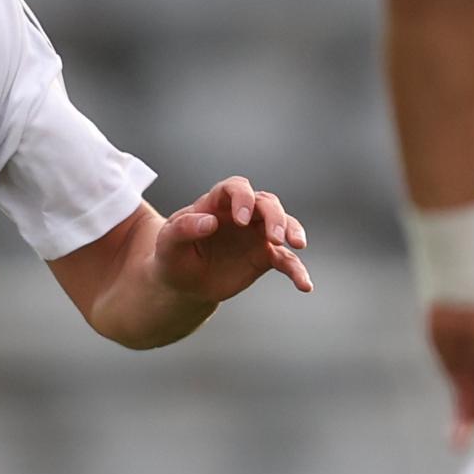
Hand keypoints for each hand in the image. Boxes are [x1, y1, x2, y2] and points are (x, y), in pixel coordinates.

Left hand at [151, 177, 312, 303]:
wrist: (184, 283)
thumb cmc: (174, 256)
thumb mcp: (168, 243)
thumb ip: (184, 228)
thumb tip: (209, 222)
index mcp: (216, 203)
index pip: (237, 188)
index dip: (243, 198)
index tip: (242, 220)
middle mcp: (242, 214)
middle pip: (267, 203)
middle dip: (275, 217)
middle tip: (275, 238)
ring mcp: (256, 234)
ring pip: (284, 224)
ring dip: (292, 231)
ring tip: (296, 246)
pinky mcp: (265, 257)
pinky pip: (287, 260)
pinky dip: (298, 271)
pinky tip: (305, 285)